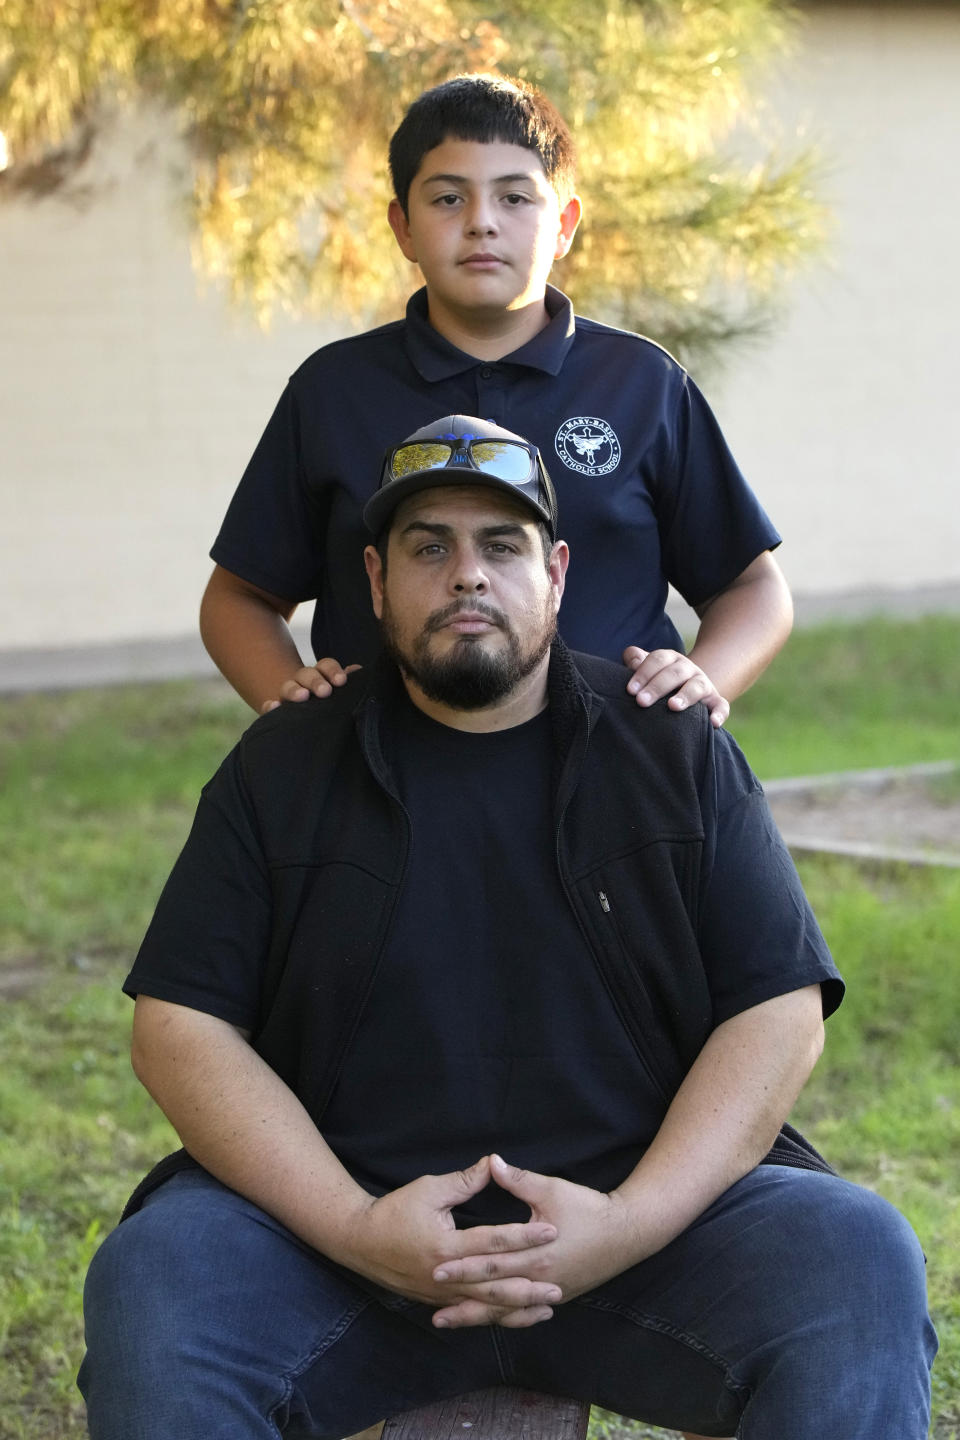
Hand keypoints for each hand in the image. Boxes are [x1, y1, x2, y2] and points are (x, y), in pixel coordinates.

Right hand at [259, 658, 361, 713]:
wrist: (314, 727)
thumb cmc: (333, 708)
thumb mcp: (343, 696)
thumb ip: (349, 684)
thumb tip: (356, 670)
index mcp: (321, 676)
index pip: (325, 666)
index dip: (333, 670)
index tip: (341, 681)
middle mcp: (303, 683)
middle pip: (306, 674)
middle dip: (315, 681)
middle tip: (325, 692)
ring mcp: (289, 697)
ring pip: (288, 687)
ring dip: (294, 690)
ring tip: (303, 696)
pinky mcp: (277, 713)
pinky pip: (269, 707)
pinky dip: (270, 706)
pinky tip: (274, 707)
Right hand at [341, 1157, 561, 1328]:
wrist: (360, 1242)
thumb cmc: (394, 1211)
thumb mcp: (429, 1189)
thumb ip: (464, 1181)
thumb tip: (493, 1163)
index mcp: (446, 1246)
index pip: (493, 1242)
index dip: (524, 1236)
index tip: (551, 1230)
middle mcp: (446, 1276)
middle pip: (495, 1285)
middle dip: (529, 1286)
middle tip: (559, 1285)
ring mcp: (441, 1294)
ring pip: (486, 1306)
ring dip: (517, 1308)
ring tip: (547, 1308)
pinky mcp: (438, 1301)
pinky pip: (472, 1313)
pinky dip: (496, 1315)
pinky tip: (516, 1316)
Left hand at [430, 1155, 639, 1327]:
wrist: (626, 1234)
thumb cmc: (588, 1208)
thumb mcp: (551, 1189)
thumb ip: (518, 1180)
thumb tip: (491, 1162)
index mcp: (536, 1254)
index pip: (491, 1262)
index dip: (462, 1265)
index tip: (434, 1266)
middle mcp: (540, 1280)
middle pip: (492, 1291)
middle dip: (460, 1294)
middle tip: (429, 1294)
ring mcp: (549, 1293)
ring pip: (504, 1310)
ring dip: (474, 1315)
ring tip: (444, 1320)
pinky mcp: (557, 1297)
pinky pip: (522, 1313)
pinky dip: (500, 1318)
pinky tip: (483, 1321)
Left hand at [623, 646, 728, 727]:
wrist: (685, 688)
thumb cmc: (658, 681)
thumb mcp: (648, 669)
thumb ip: (636, 661)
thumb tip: (633, 661)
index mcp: (671, 659)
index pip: (658, 660)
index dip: (644, 673)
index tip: (630, 690)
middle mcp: (688, 668)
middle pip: (675, 673)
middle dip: (657, 687)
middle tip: (641, 702)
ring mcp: (703, 684)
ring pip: (697, 686)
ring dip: (685, 695)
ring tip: (672, 706)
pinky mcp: (715, 700)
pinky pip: (721, 705)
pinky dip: (719, 713)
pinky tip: (713, 723)